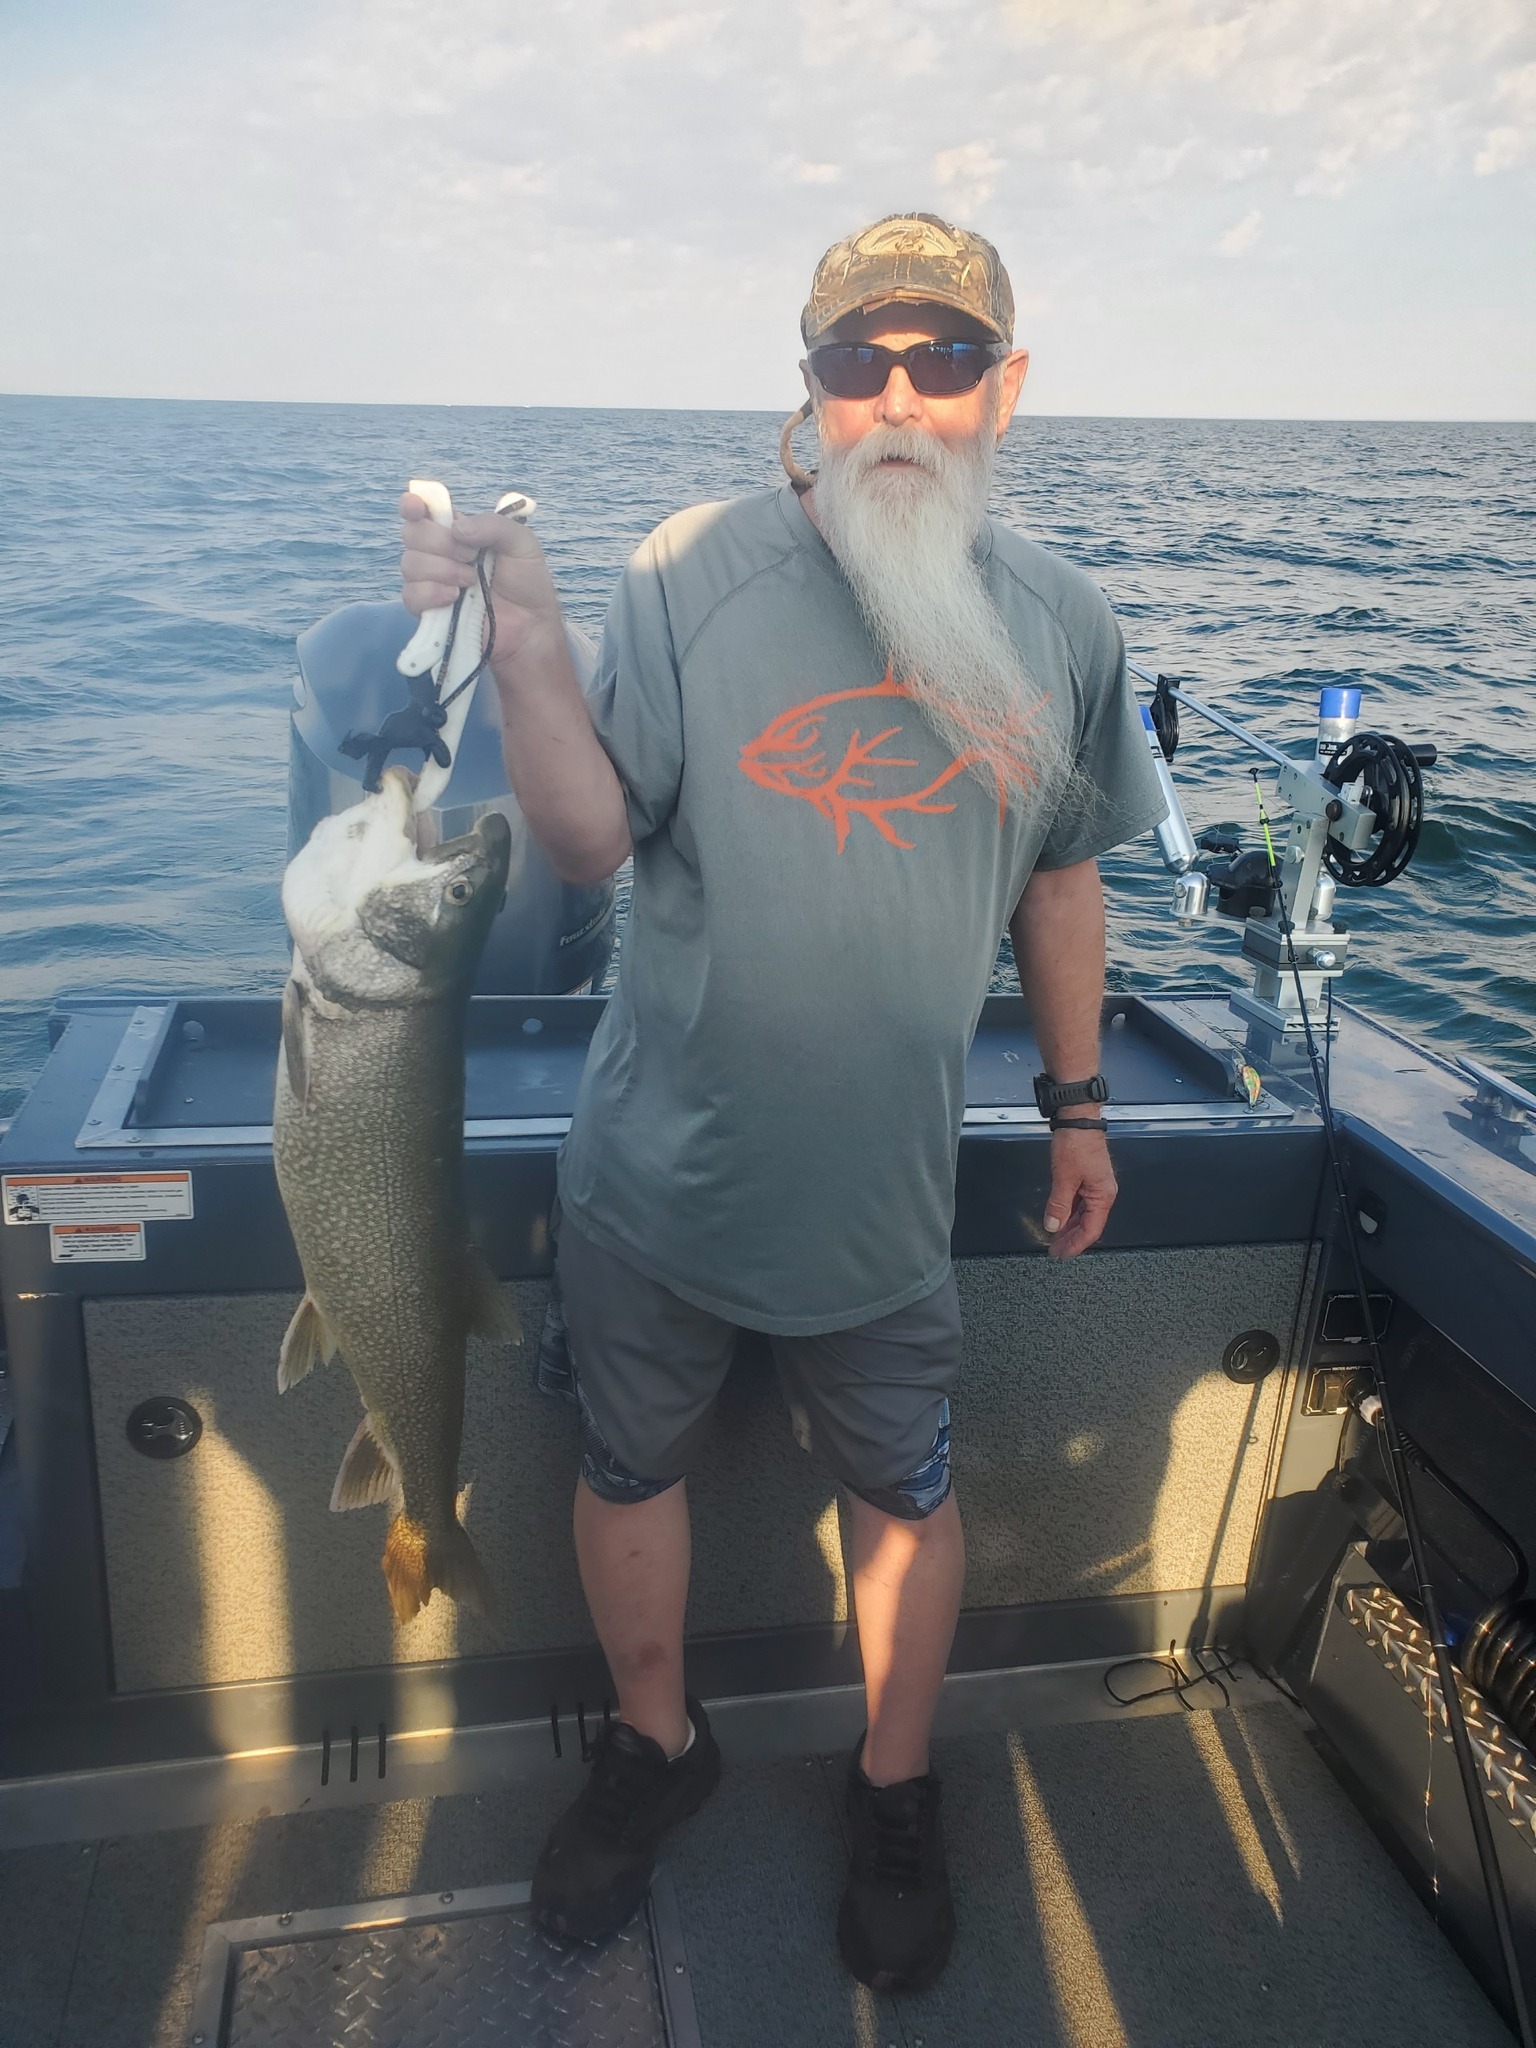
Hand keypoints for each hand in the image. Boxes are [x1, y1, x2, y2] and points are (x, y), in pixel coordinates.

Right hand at [398, 491, 563, 668]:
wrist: (530, 625)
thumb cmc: (527, 582)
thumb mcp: (521, 542)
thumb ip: (492, 525)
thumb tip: (456, 528)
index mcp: (456, 531)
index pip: (421, 511)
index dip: (412, 506)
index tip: (417, 507)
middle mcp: (438, 553)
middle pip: (412, 534)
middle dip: (441, 543)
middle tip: (472, 557)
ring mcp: (430, 582)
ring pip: (410, 564)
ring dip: (442, 570)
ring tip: (471, 582)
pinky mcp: (428, 610)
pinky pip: (411, 595)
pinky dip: (432, 593)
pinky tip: (454, 598)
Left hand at [1043, 1126, 1116, 1259]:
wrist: (1077, 1119)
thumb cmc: (1077, 1143)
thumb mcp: (1064, 1177)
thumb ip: (1059, 1204)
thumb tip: (1053, 1226)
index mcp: (1103, 1195)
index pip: (1091, 1230)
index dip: (1075, 1245)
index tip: (1061, 1254)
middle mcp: (1102, 1193)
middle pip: (1088, 1225)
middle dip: (1071, 1240)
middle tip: (1055, 1251)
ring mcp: (1095, 1187)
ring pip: (1083, 1215)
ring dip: (1069, 1228)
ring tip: (1055, 1240)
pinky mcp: (1088, 1179)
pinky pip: (1080, 1204)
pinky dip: (1069, 1214)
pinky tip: (1059, 1220)